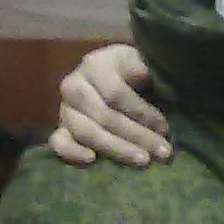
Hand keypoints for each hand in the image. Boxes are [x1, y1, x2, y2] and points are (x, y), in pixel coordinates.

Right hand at [49, 44, 166, 166]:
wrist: (117, 76)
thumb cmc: (136, 72)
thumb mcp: (143, 63)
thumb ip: (144, 70)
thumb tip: (144, 77)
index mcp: (96, 65)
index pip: (116, 94)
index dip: (141, 113)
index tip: (165, 128)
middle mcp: (75, 85)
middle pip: (104, 116)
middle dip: (137, 136)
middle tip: (163, 152)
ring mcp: (65, 108)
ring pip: (86, 132)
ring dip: (116, 149)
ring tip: (143, 160)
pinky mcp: (61, 128)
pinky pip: (58, 142)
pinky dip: (72, 152)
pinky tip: (92, 160)